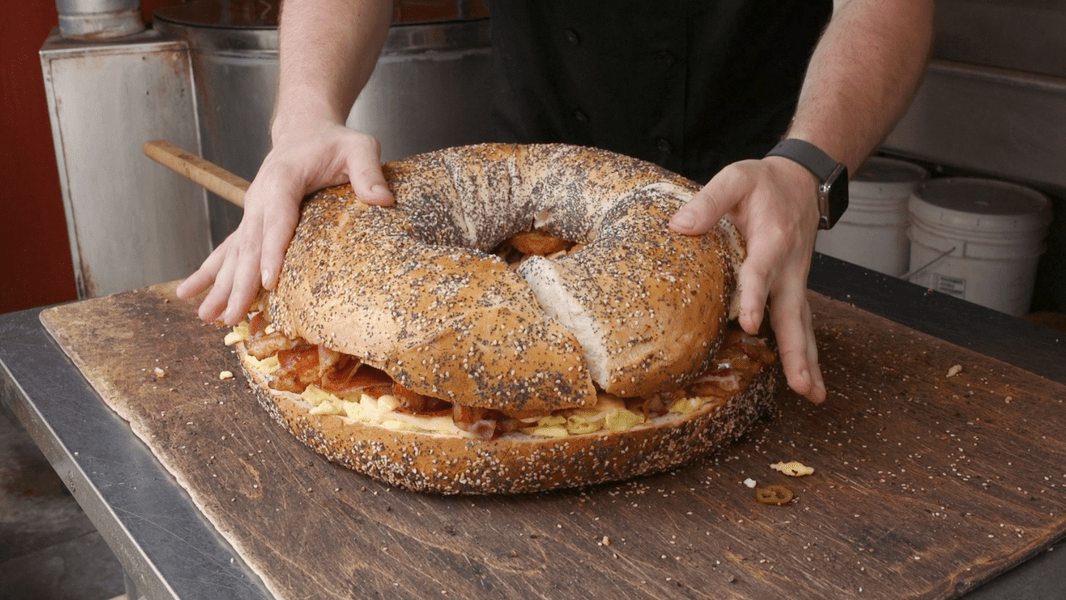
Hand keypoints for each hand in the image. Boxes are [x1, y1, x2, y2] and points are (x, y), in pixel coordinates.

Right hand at [175, 123, 393, 324]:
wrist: (305, 130)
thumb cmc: (334, 142)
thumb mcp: (358, 147)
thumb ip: (368, 171)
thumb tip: (384, 199)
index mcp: (283, 178)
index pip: (278, 218)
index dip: (272, 250)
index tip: (268, 281)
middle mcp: (259, 196)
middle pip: (249, 244)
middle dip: (240, 282)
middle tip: (233, 316)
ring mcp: (252, 210)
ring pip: (234, 252)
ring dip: (220, 286)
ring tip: (206, 317)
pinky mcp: (252, 221)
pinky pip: (230, 250)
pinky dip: (212, 274)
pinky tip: (193, 297)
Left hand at [669, 157, 826, 403]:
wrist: (803, 182)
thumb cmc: (765, 182)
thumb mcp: (736, 178)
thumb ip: (708, 201)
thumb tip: (679, 226)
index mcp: (771, 241)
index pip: (760, 272)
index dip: (755, 296)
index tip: (750, 323)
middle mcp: (788, 268)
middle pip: (793, 315)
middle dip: (797, 351)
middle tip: (803, 384)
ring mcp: (794, 282)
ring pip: (802, 325)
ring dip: (808, 360)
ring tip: (814, 394)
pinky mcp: (793, 289)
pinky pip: (800, 323)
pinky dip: (804, 351)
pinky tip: (805, 379)